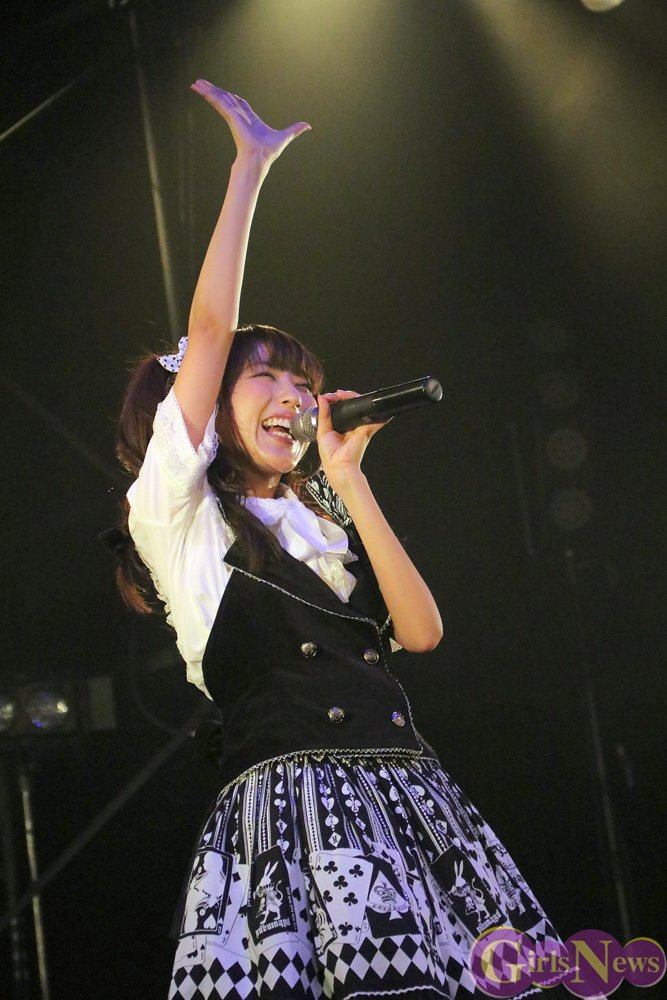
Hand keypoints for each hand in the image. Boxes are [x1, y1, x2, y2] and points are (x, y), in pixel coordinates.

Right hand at [191, 80, 310, 164]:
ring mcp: (234, 116)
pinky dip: (210, 95)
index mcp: (250, 119)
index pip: (239, 104)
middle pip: (226, 99)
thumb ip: (294, 130)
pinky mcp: (231, 117)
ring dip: (208, 90)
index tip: (227, 93)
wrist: (260, 159)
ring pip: (219, 99)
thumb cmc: (269, 152)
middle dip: (215, 91)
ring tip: (196, 83)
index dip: (233, 97)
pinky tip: (200, 89)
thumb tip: (308, 126)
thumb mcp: (285, 137)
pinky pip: (219, 103)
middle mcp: (240, 116)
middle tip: (202, 84)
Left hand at [316, 391, 386, 495]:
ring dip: (352, 397)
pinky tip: (367, 400)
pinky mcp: (365, 430)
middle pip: (351, 406)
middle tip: (337, 393)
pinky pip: (372, 417)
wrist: (338, 466)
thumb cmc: (331, 455)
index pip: (341, 409)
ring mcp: (360, 427)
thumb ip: (323, 414)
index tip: (329, 396)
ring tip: (343, 394)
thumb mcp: (323, 431)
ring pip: (360, 407)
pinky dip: (373, 408)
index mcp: (341, 426)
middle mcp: (352, 426)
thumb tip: (322, 398)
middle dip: (344, 396)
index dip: (336, 400)